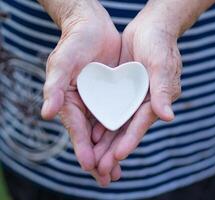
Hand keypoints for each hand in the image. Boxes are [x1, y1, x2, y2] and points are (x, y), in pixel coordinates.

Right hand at [40, 0, 122, 183]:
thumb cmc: (74, 43)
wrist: (93, 27)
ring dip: (111, 151)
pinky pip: (119, 117)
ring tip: (118, 172)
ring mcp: (100, 102)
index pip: (76, 129)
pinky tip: (128, 145)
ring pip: (106, 132)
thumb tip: (46, 114)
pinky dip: (122, 133)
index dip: (82, 147)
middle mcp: (84, 106)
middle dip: (98, 159)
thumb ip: (54, 87)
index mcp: (69, 101)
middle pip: (91, 137)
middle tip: (107, 179)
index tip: (89, 165)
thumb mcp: (63, 63)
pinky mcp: (114, 96)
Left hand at [92, 13, 182, 185]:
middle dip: (115, 149)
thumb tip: (169, 117)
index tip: (117, 156)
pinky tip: (91, 134)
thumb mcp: (160, 63)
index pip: (142, 123)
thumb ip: (163, 90)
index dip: (130, 139)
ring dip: (107, 141)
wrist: (150, 28)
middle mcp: (147, 102)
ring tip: (94, 159)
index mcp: (158, 99)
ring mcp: (134, 98)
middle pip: (129, 129)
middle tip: (102, 168)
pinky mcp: (124, 91)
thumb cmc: (159, 43)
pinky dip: (103, 123)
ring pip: (119, 124)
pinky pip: (113, 110)